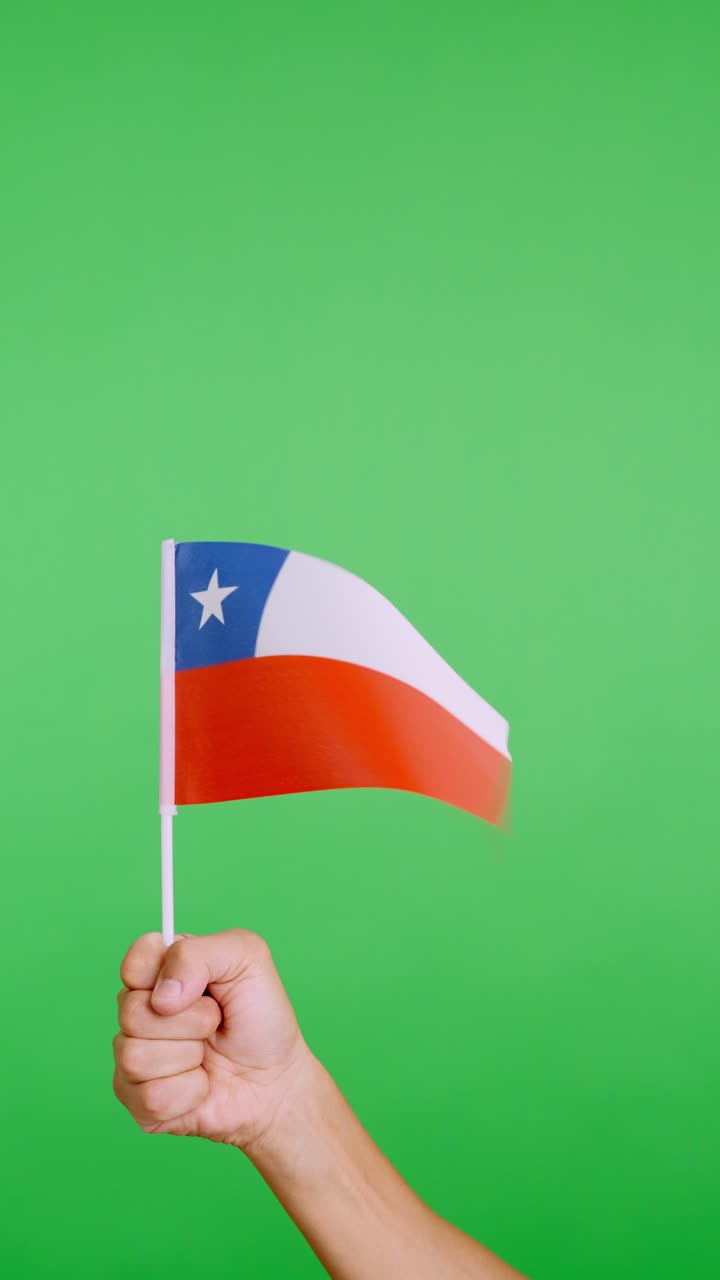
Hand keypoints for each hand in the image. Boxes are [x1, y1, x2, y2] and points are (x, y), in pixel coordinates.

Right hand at [113, 929, 311, 1149]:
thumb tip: (161, 996)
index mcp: (161, 970)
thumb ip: (199, 953)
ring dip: (189, 1058)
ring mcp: (134, 1057)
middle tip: (215, 1023)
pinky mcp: (139, 1101)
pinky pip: (150, 1098)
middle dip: (189, 1021)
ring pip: (135, 1057)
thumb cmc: (261, 1017)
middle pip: (131, 1012)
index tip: (199, 987)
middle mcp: (141, 1010)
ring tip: (208, 1056)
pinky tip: (202, 1085)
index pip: (133, 963)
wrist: (276, 1081)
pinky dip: (189, 1092)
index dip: (161, 975)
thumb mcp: (247, 959)